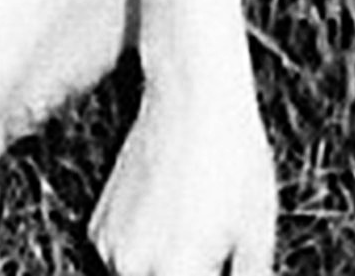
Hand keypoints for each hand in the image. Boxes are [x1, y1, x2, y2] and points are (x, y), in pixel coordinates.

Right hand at [90, 68, 278, 275]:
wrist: (192, 97)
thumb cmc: (232, 156)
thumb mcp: (258, 226)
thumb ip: (250, 274)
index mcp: (177, 270)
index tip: (219, 266)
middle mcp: (134, 265)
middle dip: (188, 272)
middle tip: (210, 251)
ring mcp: (110, 246)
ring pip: (139, 275)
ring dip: (164, 267)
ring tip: (192, 226)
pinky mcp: (97, 227)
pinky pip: (122, 256)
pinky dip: (143, 249)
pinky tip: (170, 215)